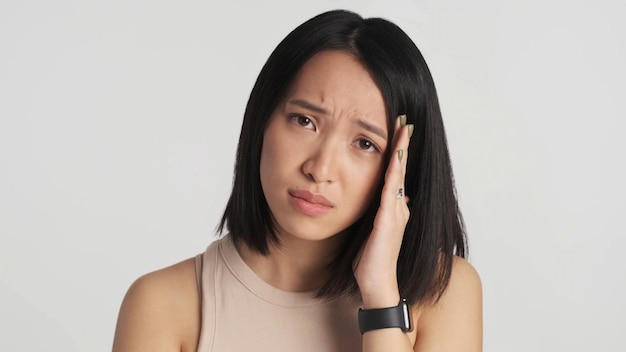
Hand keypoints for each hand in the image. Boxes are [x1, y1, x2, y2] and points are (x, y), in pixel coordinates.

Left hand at [353, 114, 412, 308]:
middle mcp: (399, 206)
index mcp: (394, 207)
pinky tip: (395, 157)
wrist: (376, 282)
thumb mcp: (375, 230)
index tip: (398, 130)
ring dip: (400, 151)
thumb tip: (392, 196)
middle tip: (404, 120)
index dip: (398, 151)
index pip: (396, 173)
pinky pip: (390, 191)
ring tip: (403, 129)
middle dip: (402, 143)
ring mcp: (396, 212)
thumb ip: (383, 212)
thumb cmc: (371, 259)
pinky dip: (393, 172)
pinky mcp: (388, 220)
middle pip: (401, 168)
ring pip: (398, 175)